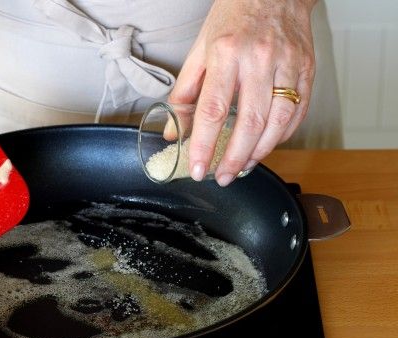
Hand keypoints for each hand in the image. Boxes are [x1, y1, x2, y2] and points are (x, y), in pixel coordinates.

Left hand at [169, 0, 315, 185]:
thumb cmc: (234, 17)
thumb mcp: (200, 50)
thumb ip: (185, 93)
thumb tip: (174, 131)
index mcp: (226, 53)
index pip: (213, 109)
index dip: (204, 145)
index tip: (197, 167)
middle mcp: (259, 59)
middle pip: (249, 122)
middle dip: (234, 158)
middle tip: (222, 177)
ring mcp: (287, 65)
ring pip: (277, 122)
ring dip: (259, 152)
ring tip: (242, 167)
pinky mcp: (306, 69)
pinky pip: (298, 113)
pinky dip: (282, 136)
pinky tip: (266, 145)